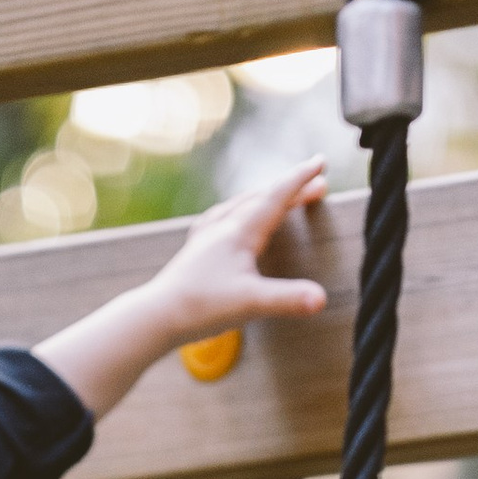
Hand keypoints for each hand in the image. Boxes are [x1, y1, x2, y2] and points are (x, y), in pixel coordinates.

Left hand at [33, 168, 329, 421]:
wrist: (156, 316)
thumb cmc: (200, 308)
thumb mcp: (250, 304)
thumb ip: (287, 299)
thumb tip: (321, 299)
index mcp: (240, 231)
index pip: (277, 196)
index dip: (301, 179)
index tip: (320, 161)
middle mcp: (223, 225)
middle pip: (263, 197)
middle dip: (292, 189)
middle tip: (318, 185)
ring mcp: (207, 235)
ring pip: (242, 204)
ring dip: (267, 197)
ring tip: (282, 197)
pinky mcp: (196, 249)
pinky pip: (223, 217)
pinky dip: (240, 210)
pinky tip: (233, 216)